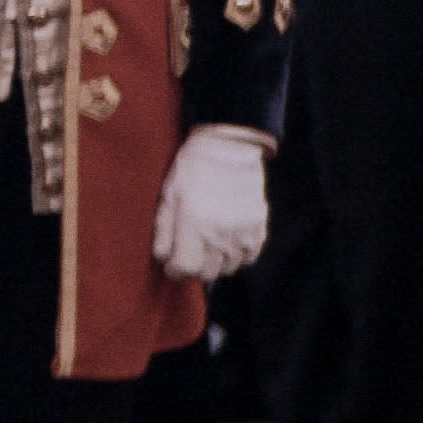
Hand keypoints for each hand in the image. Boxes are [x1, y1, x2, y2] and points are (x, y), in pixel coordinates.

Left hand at [150, 127, 272, 281]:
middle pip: (207, 274)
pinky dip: (236, 258)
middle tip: (187, 257)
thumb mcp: (169, 195)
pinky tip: (225, 245)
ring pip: (229, 269)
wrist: (230, 149)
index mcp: (194, 224)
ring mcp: (243, 233)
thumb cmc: (193, 169)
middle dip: (193, 270)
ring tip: (206, 249)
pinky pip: (249, 258)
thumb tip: (162, 257)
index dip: (174, 270)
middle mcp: (221, 233)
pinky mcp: (259, 228)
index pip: (185, 268)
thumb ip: (164, 229)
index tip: (171, 264)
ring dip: (215, 265)